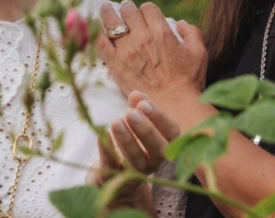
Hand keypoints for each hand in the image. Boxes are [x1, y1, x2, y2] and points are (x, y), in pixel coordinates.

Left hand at [90, 92, 179, 211]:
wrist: (116, 171)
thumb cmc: (134, 139)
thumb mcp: (138, 121)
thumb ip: (139, 107)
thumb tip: (136, 96)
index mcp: (165, 143)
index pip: (172, 132)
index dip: (159, 118)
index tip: (143, 103)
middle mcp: (155, 160)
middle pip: (159, 150)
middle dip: (146, 130)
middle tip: (131, 113)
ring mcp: (137, 172)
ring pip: (136, 161)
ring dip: (127, 141)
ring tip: (116, 122)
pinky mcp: (116, 178)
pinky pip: (112, 166)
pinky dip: (107, 151)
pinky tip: (102, 135)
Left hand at [97, 1, 207, 106]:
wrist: (172, 105)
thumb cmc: (188, 81)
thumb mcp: (199, 53)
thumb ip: (192, 33)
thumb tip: (181, 23)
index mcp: (162, 32)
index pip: (148, 8)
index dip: (146, 9)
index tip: (144, 13)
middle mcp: (142, 37)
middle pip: (129, 11)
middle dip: (127, 7)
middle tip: (124, 8)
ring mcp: (127, 50)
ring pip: (112, 22)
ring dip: (108, 13)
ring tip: (105, 9)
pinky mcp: (116, 64)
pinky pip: (102, 43)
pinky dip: (99, 34)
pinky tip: (99, 31)